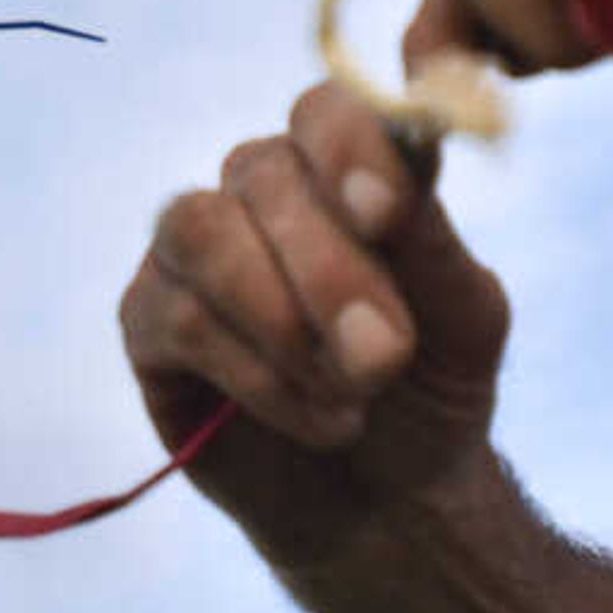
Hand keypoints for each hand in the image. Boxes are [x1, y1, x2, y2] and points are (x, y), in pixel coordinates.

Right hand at [120, 83, 511, 574]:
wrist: (391, 501)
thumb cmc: (430, 387)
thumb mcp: (464, 317)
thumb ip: (433, 240)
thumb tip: (410, 164)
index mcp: (342, 166)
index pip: (326, 111)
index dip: (349, 149)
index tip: (386, 213)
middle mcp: (260, 189)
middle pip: (263, 173)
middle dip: (330, 270)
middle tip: (387, 358)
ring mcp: (194, 249)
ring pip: (204, 232)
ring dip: (284, 322)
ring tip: (354, 399)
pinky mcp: (148, 319)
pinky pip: (180, 316)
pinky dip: (259, 376)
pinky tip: (317, 419)